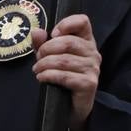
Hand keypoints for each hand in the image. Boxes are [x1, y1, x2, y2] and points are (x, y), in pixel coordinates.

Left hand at [31, 14, 100, 130]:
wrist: (72, 108)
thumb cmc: (63, 79)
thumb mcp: (50, 58)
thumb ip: (43, 44)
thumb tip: (36, 32)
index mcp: (86, 41)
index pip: (83, 21)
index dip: (66, 23)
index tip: (52, 33)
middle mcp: (93, 53)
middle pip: (68, 41)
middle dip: (47, 49)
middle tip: (38, 58)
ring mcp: (93, 69)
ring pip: (64, 59)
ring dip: (44, 64)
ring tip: (37, 70)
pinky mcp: (89, 84)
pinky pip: (65, 76)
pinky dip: (49, 75)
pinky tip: (41, 78)